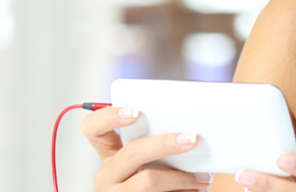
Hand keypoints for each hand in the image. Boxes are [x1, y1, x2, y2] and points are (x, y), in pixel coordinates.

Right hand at [80, 106, 212, 190]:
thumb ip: (157, 138)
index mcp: (109, 152)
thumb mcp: (154, 157)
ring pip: (148, 180)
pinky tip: (196, 189)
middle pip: (131, 152)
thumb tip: (186, 125)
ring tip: (203, 177)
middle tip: (192, 139)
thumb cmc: (163, 178)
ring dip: (181, 177)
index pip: (92, 128)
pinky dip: (183, 191)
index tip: (136, 111)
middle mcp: (108, 175)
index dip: (109, 116)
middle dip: (165, 144)